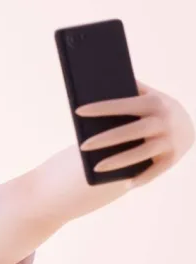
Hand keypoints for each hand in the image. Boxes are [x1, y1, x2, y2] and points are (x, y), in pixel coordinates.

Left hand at [76, 82, 194, 186]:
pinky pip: (155, 171)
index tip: (78, 111)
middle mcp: (164, 120)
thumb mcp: (149, 95)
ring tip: (96, 168)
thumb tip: (100, 79)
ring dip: (119, 161)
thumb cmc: (156, 110)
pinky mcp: (173, 158)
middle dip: (106, 139)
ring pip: (142, 153)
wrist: (187, 126)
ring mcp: (170, 140)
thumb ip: (131, 88)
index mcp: (154, 102)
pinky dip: (142, 178)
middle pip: (131, 131)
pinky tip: (126, 184)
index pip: (124, 104)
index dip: (101, 108)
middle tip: (82, 146)